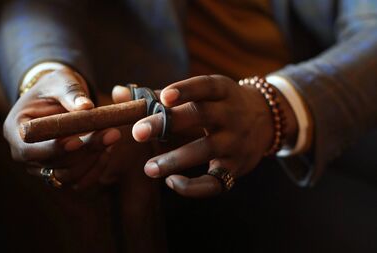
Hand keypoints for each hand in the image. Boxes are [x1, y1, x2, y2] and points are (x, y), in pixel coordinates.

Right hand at [3, 67, 120, 189]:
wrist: (59, 98)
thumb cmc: (56, 86)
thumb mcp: (61, 81)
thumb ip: (72, 92)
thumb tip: (86, 106)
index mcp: (16, 130)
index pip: (29, 149)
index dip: (53, 148)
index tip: (78, 140)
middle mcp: (24, 154)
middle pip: (51, 165)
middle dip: (83, 152)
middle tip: (111, 134)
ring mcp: (41, 168)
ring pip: (67, 176)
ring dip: (92, 160)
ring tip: (112, 136)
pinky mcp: (60, 175)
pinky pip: (78, 182)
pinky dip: (96, 169)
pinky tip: (108, 150)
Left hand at [131, 75, 296, 197]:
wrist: (266, 120)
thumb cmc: (220, 105)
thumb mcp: (201, 93)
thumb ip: (159, 95)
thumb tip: (118, 91)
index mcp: (223, 91)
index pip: (206, 86)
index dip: (186, 90)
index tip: (163, 96)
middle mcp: (232, 114)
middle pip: (201, 116)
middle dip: (168, 124)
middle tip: (138, 132)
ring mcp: (235, 142)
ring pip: (205, 150)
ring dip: (175, 160)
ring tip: (148, 168)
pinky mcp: (236, 168)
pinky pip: (214, 182)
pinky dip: (192, 186)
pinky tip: (172, 182)